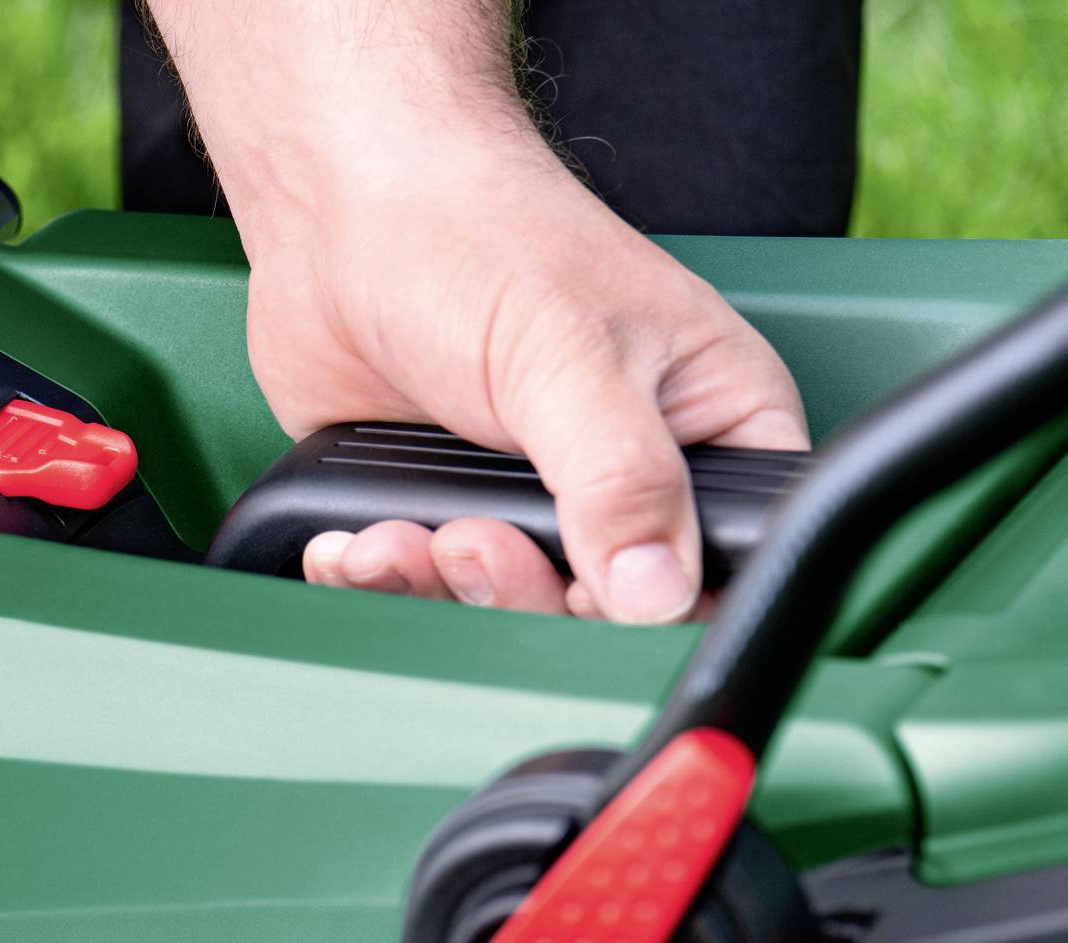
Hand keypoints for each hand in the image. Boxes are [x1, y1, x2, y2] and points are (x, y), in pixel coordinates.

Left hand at [252, 143, 807, 620]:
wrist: (348, 208)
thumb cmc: (482, 237)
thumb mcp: (569, 358)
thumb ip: (620, 480)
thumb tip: (654, 590)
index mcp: (709, 429)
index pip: (719, 567)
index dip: (647, 606)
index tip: (581, 590)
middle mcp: (625, 475)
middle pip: (598, 609)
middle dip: (516, 594)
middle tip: (467, 540)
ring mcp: (529, 496)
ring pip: (500, 607)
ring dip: (435, 592)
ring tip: (398, 537)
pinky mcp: (439, 505)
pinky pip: (417, 589)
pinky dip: (380, 580)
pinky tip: (354, 544)